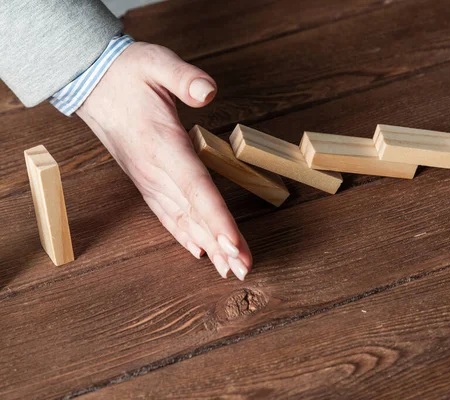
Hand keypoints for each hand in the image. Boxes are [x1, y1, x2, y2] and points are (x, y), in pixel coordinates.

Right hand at [77, 42, 251, 279]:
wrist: (92, 82)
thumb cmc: (128, 73)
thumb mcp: (157, 62)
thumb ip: (184, 77)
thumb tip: (207, 92)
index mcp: (163, 145)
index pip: (195, 188)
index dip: (216, 219)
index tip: (233, 246)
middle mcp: (156, 170)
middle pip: (194, 213)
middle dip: (221, 244)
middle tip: (244, 270)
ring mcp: (149, 179)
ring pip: (182, 220)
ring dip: (208, 246)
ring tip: (229, 270)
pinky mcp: (146, 180)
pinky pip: (167, 214)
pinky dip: (184, 235)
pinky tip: (199, 250)